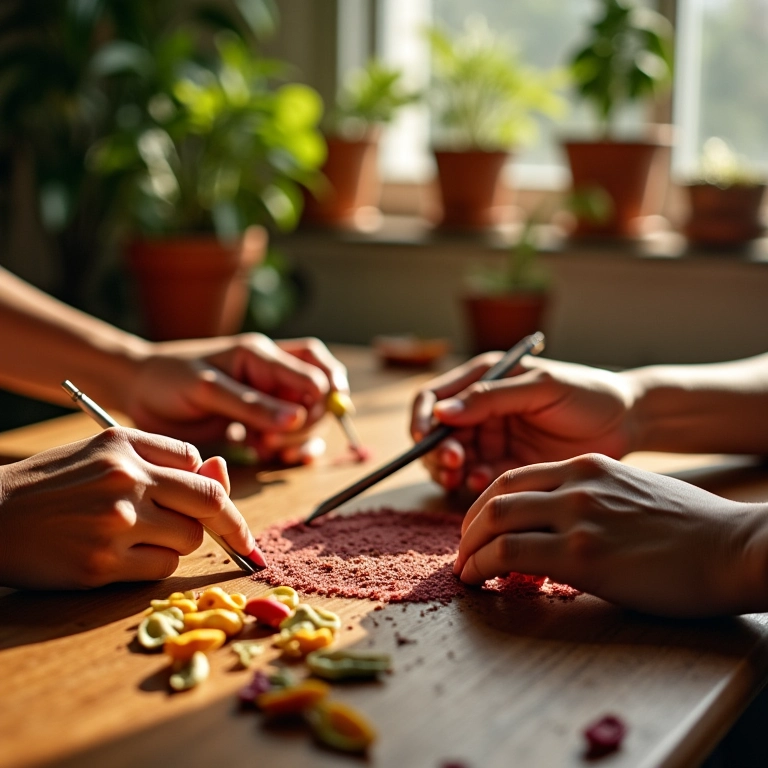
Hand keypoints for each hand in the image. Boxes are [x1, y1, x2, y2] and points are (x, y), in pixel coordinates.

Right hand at [0, 428, 253, 589]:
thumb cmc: (52, 485)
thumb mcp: (102, 454)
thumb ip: (161, 459)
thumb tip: (219, 471)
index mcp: (123, 443)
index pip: (196, 460)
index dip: (211, 483)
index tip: (219, 504)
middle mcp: (124, 478)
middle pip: (209, 501)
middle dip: (231, 523)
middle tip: (242, 541)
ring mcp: (115, 522)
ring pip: (189, 539)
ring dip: (180, 543)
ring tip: (143, 537)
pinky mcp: (102, 564)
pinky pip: (162, 568)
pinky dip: (157, 565)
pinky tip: (126, 556)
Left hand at [124, 334, 348, 463]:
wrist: (139, 390)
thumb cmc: (168, 379)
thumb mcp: (207, 390)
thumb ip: (252, 404)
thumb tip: (298, 418)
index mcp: (262, 355)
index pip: (316, 374)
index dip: (316, 402)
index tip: (290, 426)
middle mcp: (272, 374)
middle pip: (321, 395)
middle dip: (310, 422)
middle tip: (276, 443)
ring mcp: (267, 398)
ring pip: (311, 416)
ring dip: (302, 438)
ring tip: (270, 450)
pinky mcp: (259, 421)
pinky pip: (293, 434)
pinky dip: (294, 448)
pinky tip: (279, 457)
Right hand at [411, 354, 634, 493]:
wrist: (628, 423)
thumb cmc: (588, 393)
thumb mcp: (541, 388)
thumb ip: (491, 397)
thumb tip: (441, 412)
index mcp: (483, 379)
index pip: (434, 397)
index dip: (421, 417)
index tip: (425, 438)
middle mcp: (481, 410)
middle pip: (436, 433)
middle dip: (437, 450)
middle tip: (454, 463)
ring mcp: (492, 440)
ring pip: (450, 459)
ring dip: (448, 471)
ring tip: (462, 477)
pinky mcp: (505, 467)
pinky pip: (474, 479)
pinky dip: (470, 483)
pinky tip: (483, 483)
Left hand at [454, 453, 767, 616]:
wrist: (736, 548)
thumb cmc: (692, 530)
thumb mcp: (632, 494)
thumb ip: (591, 500)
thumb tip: (558, 526)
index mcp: (588, 466)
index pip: (516, 477)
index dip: (487, 503)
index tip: (479, 528)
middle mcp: (577, 483)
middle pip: (497, 495)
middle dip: (470, 526)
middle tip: (464, 551)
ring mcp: (578, 516)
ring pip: (496, 522)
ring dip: (470, 548)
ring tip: (465, 570)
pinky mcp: (582, 555)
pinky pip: (510, 554)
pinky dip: (482, 566)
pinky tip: (478, 581)